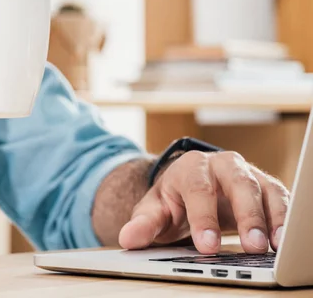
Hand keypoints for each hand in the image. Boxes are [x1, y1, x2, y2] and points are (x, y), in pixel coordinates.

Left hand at [118, 151, 289, 253]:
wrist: (188, 190)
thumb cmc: (173, 200)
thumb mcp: (154, 210)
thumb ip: (143, 224)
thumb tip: (128, 238)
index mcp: (190, 167)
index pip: (198, 189)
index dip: (203, 218)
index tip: (207, 245)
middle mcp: (221, 164)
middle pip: (237, 183)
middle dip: (245, 215)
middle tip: (250, 246)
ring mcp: (246, 173)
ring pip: (263, 189)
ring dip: (270, 217)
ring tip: (273, 245)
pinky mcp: (264, 186)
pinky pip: (278, 198)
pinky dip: (283, 218)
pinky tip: (282, 241)